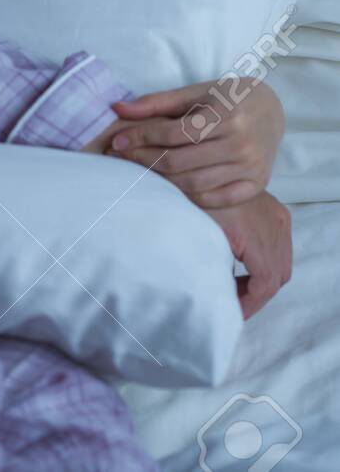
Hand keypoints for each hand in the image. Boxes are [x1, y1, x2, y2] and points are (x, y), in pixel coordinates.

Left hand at [105, 80, 284, 208]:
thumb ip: (157, 102)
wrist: (271, 109)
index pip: (173, 133)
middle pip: (180, 161)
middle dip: (143, 160)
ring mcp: (251, 167)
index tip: (116, 141)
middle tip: (119, 157)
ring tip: (139, 171)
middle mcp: (242, 143)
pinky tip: (170, 187)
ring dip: (160, 180)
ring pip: (194, 183)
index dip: (140, 138)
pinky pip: (216, 198)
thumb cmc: (227, 98)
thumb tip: (117, 108)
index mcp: (227, 115)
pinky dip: (189, 197)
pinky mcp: (257, 184)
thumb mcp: (195, 92)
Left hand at [203, 191, 292, 318]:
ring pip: (282, 265)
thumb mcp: (198, 231)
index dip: (250, 302)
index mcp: (256, 233)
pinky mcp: (278, 214)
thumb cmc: (192, 197)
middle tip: (233, 305)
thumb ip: (207, 263)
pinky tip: (244, 270)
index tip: (232, 311)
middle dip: (256, 295)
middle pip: (277, 276)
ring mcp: (280, 219)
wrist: (201, 165)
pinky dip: (266, 265)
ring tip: (237, 289)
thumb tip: (208, 295)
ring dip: (262, 281)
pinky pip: (281, 250)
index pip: (265, 282)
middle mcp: (275, 226)